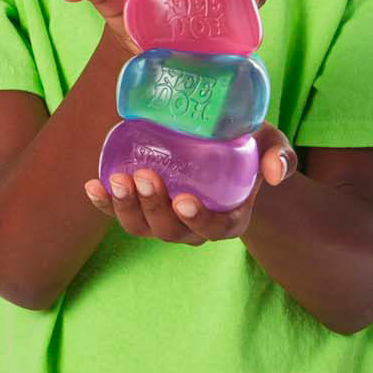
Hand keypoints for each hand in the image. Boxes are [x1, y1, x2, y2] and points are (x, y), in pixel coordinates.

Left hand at [83, 120, 295, 244]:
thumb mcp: (271, 145)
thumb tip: (274, 172)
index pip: (214, 230)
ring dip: (126, 207)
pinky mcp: (141, 207)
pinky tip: (92, 186)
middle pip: (170, 230)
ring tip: (117, 179)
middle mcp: (192, 228)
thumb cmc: (249, 145)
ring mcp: (163, 220)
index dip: (198, 221)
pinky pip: (119, 213)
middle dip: (154, 207)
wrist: (221, 142)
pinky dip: (104, 204)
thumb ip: (280, 157)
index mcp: (228, 220)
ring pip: (142, 227)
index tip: (184, 200)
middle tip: (145, 175)